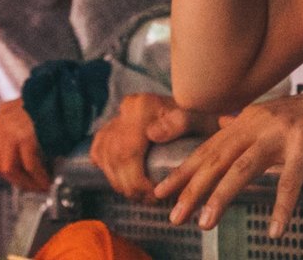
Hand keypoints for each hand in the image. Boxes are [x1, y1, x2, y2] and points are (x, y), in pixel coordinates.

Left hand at [0, 99, 52, 191]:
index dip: (4, 166)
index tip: (17, 175)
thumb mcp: (28, 107)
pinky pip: (29, 164)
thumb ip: (21, 124)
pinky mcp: (24, 137)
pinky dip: (38, 176)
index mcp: (2, 115)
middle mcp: (2, 123)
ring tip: (39, 186)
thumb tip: (28, 149)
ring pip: (10, 168)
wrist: (59, 87)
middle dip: (15, 178)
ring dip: (25, 181)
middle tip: (30, 185)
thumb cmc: (50, 97)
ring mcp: (11, 131)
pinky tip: (46, 180)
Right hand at [91, 93, 217, 200]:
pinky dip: (105, 165)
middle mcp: (126, 110)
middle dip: (127, 185)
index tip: (154, 195)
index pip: (127, 150)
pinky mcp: (114, 123)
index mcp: (143, 107)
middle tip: (146, 200)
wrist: (199, 104)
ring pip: (104, 154)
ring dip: (117, 180)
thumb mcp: (199, 117)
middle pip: (114, 156)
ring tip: (137, 194)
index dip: (136, 180)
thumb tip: (152, 134)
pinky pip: (99, 147)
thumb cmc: (203, 115)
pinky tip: (118, 177)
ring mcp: (118, 116)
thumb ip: (180, 122)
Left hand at [155, 78, 302, 236]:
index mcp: (248, 118)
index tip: (161, 191)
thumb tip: (223, 134)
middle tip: (174, 215)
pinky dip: (280, 207)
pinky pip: (289, 180)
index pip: (208, 148)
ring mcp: (282, 132)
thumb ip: (249, 130)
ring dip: (221, 197)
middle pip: (217, 159)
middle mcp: (258, 121)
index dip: (184, 171)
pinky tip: (274, 229)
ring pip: (242, 168)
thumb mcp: (275, 118)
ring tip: (205, 223)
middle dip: (192, 188)